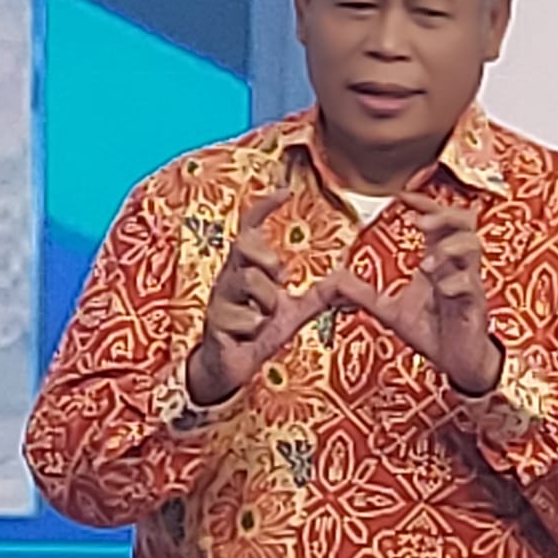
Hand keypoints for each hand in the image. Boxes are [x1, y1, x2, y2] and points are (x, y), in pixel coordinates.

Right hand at [187, 190, 339, 405]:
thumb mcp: (293, 312)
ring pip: (251, 285)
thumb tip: (342, 280)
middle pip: (245, 248)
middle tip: (280, 278)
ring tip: (263, 320)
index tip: (285, 192)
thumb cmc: (256, 331)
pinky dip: (255, 332)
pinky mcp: (215, 322)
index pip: (249, 230)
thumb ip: (316, 296)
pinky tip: (247, 337)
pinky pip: (247, 320)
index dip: (264, 209)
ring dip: (268, 307)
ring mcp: (219, 298)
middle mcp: (228, 277)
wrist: (230, 364)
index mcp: (245, 269)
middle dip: (267, 259)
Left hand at [334, 191, 502, 395]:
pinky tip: (443, 290)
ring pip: (472, 248)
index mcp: (438, 261)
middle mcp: (456, 267)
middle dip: (443, 216)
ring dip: (449, 250)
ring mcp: (469, 284)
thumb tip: (333, 279)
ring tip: (426, 265)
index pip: (439, 220)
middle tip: (420, 223)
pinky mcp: (475, 306)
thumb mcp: (389, 310)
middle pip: (464, 222)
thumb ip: (362, 293)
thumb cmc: (432, 331)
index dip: (424, 203)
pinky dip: (456, 283)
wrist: (455, 362)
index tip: (404, 196)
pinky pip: (472, 285)